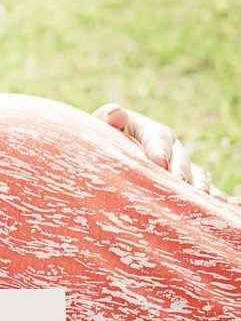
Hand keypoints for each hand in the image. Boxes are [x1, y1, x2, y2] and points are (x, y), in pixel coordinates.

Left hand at [93, 104, 238, 203]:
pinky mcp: (186, 188)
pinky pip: (202, 192)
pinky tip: (219, 206)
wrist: (108, 163)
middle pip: (180, 158)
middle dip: (180, 171)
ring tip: (200, 198)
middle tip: (178, 183)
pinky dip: (213, 198)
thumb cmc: (104, 146)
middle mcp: (172, 150)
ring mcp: (181, 169)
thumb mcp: (100, 130)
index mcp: (151, 133)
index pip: (158, 137)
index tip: (157, 161)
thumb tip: (116, 114)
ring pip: (196, 175)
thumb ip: (106, 119)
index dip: (158, 148)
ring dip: (199, 186)